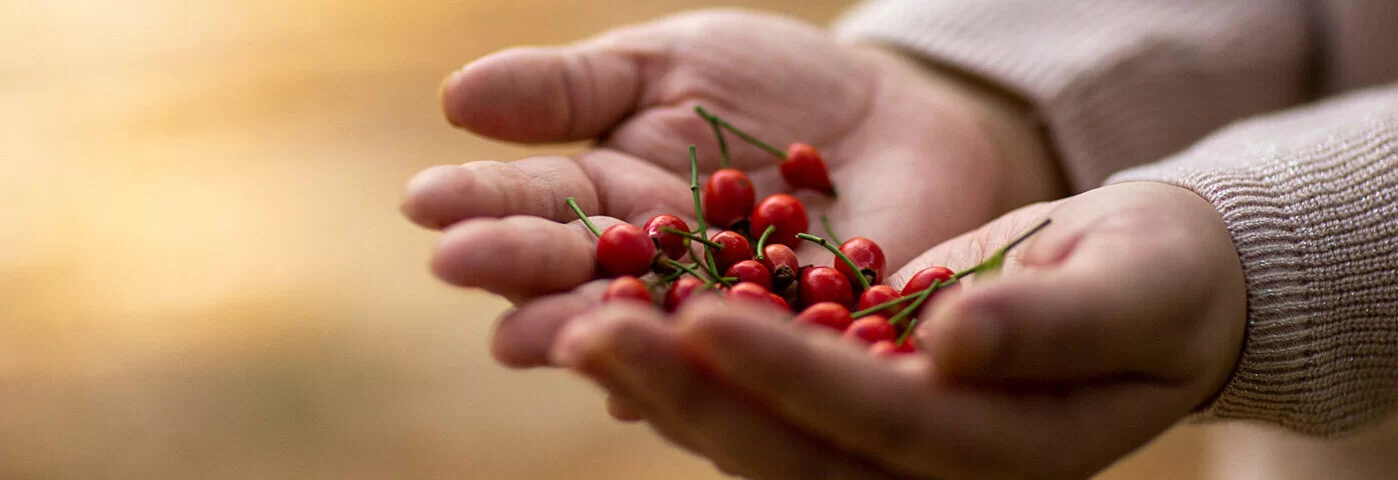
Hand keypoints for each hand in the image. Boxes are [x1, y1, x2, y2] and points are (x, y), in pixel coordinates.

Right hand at [400, 10, 1065, 366]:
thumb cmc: (770, 89)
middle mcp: (651, 274)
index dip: (481, 204)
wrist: (899, 118)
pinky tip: (648, 389)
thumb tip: (455, 97)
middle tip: (457, 264)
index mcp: (609, 203)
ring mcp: (719, 317)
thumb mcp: (665, 65)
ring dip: (593, 331)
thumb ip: (571, 88)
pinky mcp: (798, 347)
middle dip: (519, 270)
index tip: (423, 200)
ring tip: (535, 329)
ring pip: (652, 332)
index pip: (536, 206)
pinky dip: (706, 373)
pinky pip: (753, 361)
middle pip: (577, 276)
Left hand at [553, 181, 1246, 478]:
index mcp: (1005, 453)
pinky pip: (763, 399)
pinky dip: (693, 365)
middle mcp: (931, 470)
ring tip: (580, 321)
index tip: (701, 315)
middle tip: (589, 327)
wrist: (1152, 286)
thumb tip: (950, 343)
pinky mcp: (856, 403)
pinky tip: (626, 316)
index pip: (885, 424)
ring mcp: (887, 445)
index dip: (791, 377)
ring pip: (761, 435)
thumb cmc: (1163, 282)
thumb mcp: (1135, 288)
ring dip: (668, 385)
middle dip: (691, 394)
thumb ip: (1052, 324)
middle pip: (795, 450)